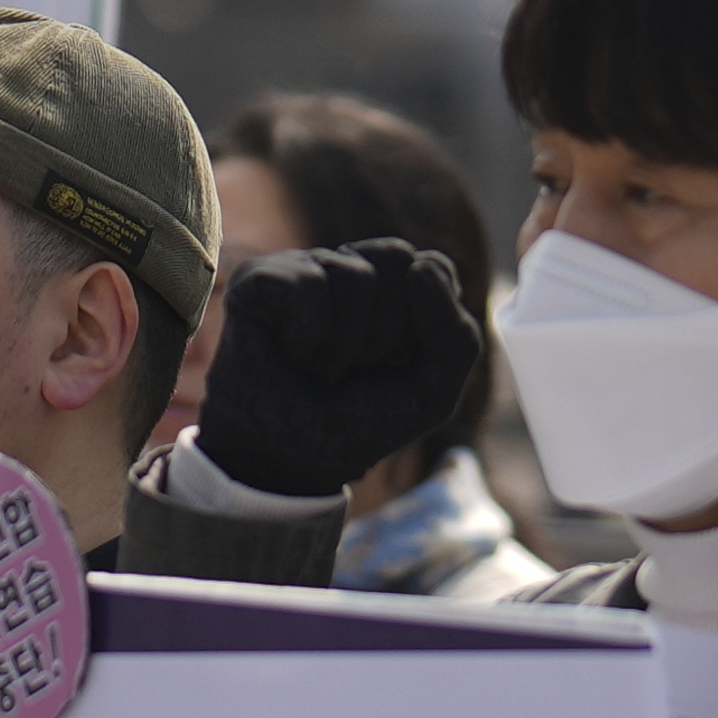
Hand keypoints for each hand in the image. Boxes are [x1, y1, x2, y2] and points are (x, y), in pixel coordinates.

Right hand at [191, 240, 479, 500]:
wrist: (287, 461)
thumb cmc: (356, 422)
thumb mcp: (431, 391)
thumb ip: (457, 334)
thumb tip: (421, 264)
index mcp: (394, 286)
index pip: (433, 266)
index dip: (421, 324)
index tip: (392, 364)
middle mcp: (349, 267)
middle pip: (397, 257)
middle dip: (385, 331)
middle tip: (352, 368)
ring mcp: (303, 267)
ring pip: (354, 274)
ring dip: (344, 343)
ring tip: (319, 367)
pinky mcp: (260, 276)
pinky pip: (308, 284)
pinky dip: (307, 335)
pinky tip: (290, 353)